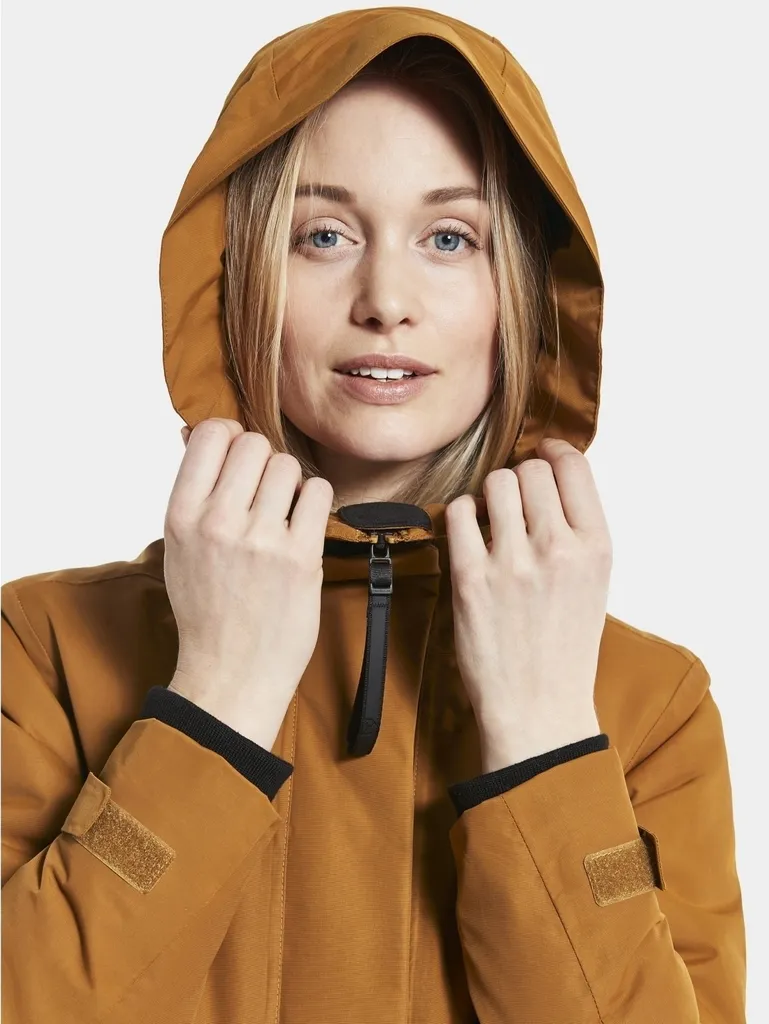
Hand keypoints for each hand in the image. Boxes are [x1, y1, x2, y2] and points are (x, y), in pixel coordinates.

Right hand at [164, 418, 333, 749]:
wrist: (231, 675)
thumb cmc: (207, 609)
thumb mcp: (180, 547)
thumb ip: (192, 492)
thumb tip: (195, 431)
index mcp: (180, 516)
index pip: (210, 434)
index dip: (230, 437)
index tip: (238, 459)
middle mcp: (217, 522)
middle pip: (254, 443)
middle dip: (263, 462)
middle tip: (264, 494)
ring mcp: (261, 540)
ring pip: (288, 466)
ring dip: (291, 484)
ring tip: (283, 515)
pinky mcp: (300, 558)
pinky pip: (318, 492)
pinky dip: (315, 502)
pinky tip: (303, 526)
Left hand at [444, 437, 611, 772]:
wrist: (539, 710)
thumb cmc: (566, 648)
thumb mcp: (594, 583)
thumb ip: (576, 531)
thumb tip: (548, 477)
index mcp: (597, 548)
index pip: (574, 467)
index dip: (554, 452)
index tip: (543, 456)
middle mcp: (558, 549)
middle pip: (531, 470)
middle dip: (521, 478)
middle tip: (515, 503)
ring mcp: (513, 563)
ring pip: (496, 483)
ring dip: (491, 495)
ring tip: (493, 520)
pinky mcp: (471, 579)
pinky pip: (460, 513)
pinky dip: (463, 516)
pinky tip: (470, 536)